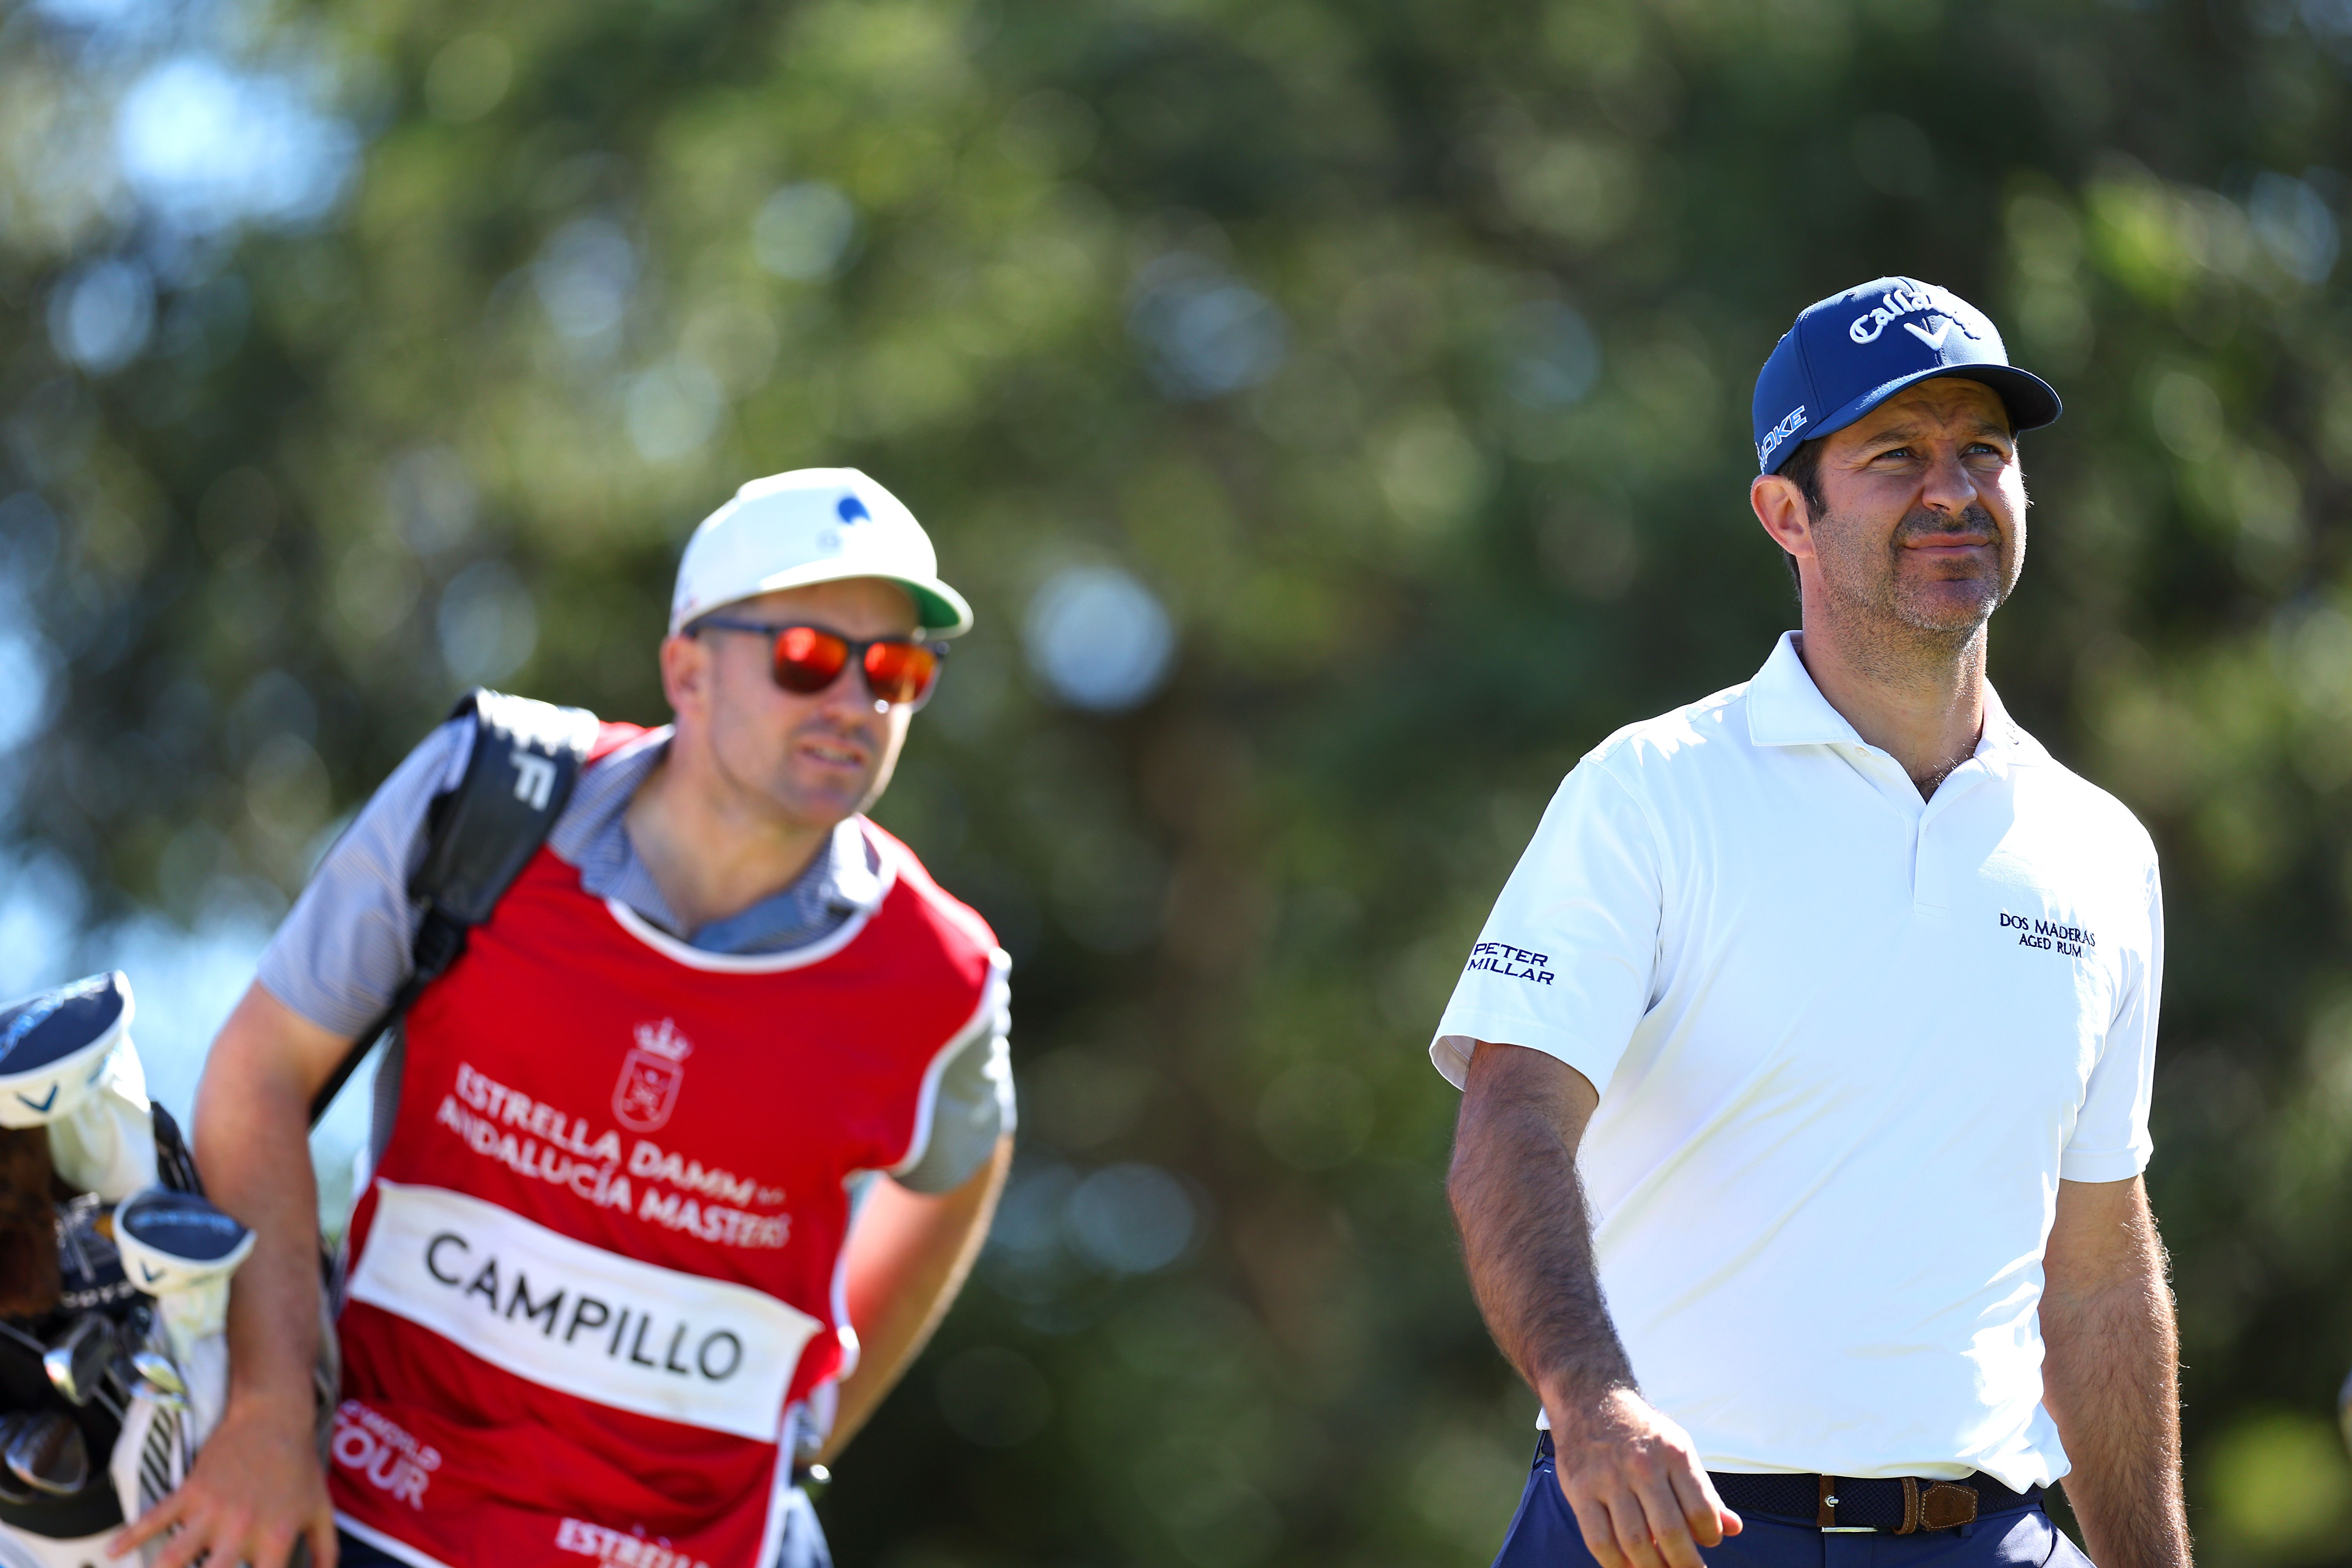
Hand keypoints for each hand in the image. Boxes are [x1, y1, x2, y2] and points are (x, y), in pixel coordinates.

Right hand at [109, 1400, 335, 1567]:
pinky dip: (130, 1536)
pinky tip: (112, 1553)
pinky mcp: (189, 1491)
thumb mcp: (321, 1510)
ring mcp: (211, 1511)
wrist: (275, 1417)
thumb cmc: (300, 1467)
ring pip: (173, 1557)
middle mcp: (241, 1530)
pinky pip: (154, 1517)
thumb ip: (327, 1551)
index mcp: (276, 1538)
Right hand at [1546, 1386, 1741, 1567]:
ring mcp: (1608, 1478)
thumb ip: (1704, 1492)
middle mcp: (1642, 1465)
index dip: (1710, 1536)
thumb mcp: (1679, 1450)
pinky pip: (1599, 1540)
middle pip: (1670, 1531)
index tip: (1706, 1543)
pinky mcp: (1580, 1489)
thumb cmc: (1643, 1435)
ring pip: (1635, 1541)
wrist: (1591, 1400)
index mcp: (1674, 1454)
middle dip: (1684, 1564)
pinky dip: (1616, 1565)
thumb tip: (1734, 1529)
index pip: (1701, 1510)